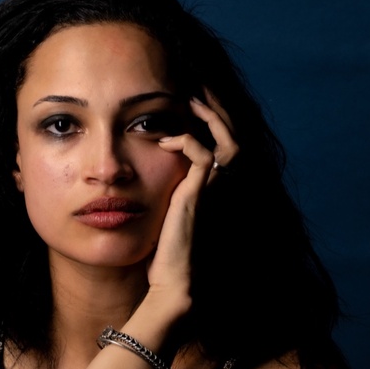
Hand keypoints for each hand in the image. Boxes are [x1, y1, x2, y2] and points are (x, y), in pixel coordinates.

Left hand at [147, 92, 239, 296]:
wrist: (171, 282)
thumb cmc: (161, 253)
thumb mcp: (161, 210)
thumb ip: (161, 188)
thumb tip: (136, 171)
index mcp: (208, 185)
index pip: (220, 139)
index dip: (211, 116)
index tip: (188, 95)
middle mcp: (215, 185)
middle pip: (233, 134)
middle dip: (216, 106)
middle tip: (195, 85)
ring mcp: (209, 190)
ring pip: (229, 141)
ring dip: (210, 116)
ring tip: (189, 100)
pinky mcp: (196, 196)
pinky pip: (202, 156)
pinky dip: (186, 140)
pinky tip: (164, 139)